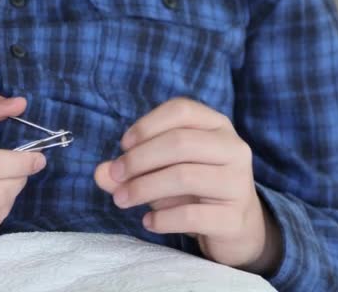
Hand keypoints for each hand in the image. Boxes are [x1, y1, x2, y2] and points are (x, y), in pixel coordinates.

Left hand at [94, 98, 281, 273]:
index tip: (123, 146)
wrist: (237, 227)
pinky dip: (162, 219)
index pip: (181, 109)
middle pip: (180, 142)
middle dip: (139, 159)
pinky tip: (148, 222)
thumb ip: (129, 169)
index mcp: (216, 126)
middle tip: (115, 175)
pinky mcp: (234, 218)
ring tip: (122, 199)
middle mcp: (233, 148)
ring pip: (184, 176)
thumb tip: (100, 172)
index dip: (146, 125)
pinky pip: (191, 215)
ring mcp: (238, 184)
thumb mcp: (160, 172)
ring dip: (143, 188)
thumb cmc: (193, 189)